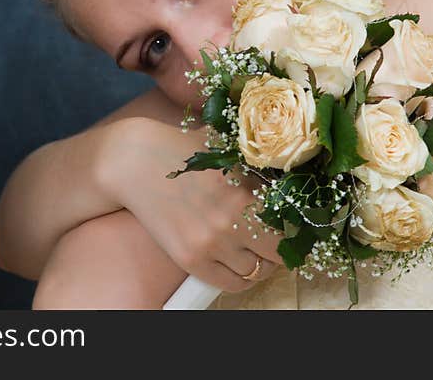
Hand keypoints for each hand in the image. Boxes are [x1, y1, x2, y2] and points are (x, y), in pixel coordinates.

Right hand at [98, 117, 283, 291]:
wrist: (135, 162)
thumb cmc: (184, 148)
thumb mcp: (227, 148)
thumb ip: (258, 162)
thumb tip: (296, 169)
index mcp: (247, 190)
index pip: (290, 227)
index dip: (297, 231)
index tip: (296, 230)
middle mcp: (232, 220)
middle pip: (277, 254)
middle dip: (281, 251)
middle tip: (277, 244)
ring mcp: (210, 243)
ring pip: (255, 272)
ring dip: (260, 265)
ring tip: (255, 252)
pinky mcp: (190, 258)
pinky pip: (229, 284)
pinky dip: (239, 278)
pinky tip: (237, 263)